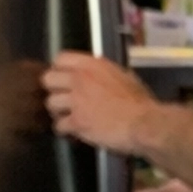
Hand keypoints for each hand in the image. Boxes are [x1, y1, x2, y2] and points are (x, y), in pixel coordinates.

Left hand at [42, 52, 157, 154]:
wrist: (144, 123)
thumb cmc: (140, 102)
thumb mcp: (124, 76)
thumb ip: (105, 74)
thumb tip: (100, 77)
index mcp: (92, 65)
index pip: (60, 58)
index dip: (60, 70)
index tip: (65, 80)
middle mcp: (80, 79)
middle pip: (48, 79)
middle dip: (54, 90)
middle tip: (64, 100)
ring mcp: (76, 101)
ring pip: (50, 103)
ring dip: (58, 112)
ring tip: (68, 118)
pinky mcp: (76, 122)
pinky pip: (58, 126)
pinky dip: (64, 131)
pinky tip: (73, 132)